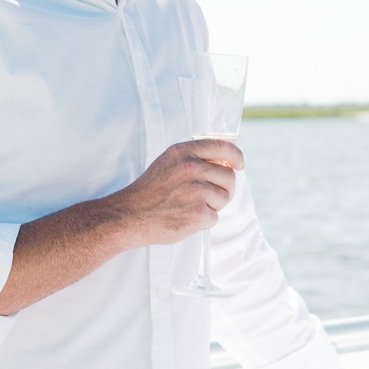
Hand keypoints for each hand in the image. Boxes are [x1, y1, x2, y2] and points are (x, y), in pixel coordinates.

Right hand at [113, 140, 241, 245]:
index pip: (222, 147)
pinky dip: (203, 222)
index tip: (239, 165)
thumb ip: (193, 159)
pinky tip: (184, 218)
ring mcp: (195, 191)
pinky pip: (214, 217)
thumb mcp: (168, 163)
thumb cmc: (150, 192)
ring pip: (224, 198)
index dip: (236, 156)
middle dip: (225, 188)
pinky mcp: (197, 213)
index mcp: (183, 152)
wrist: (129, 216)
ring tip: (189, 207)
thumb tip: (226, 162)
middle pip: (229, 177)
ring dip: (212, 206)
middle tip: (211, 197)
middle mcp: (190, 168)